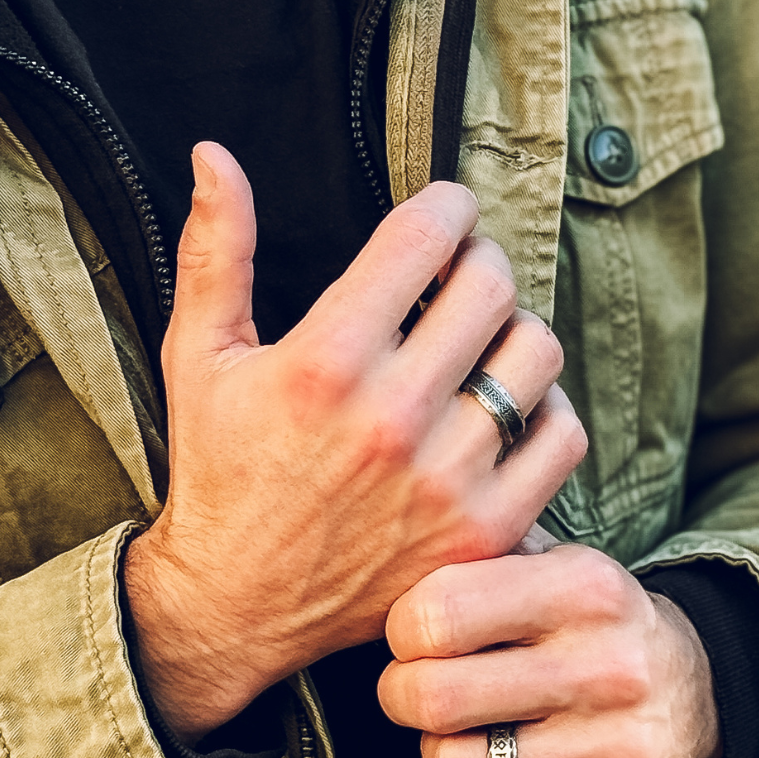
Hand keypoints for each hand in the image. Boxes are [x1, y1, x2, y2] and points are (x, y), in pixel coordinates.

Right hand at [125, 143, 585, 740]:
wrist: (236, 602)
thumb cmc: (218, 473)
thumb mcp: (197, 358)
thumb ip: (214, 253)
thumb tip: (212, 155)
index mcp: (324, 362)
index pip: (427, 236)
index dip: (447, 206)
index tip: (444, 215)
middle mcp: (392, 418)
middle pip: (492, 285)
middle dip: (477, 264)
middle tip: (457, 280)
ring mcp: (445, 481)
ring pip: (537, 354)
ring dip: (514, 332)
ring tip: (480, 345)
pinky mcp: (481, 533)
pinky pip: (561, 437)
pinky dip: (546, 410)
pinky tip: (505, 412)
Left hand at [378, 544, 721, 757]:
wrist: (689, 689)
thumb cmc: (579, 621)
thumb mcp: (543, 561)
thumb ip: (470, 556)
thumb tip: (385, 568)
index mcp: (581, 587)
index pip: (433, 615)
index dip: (401, 631)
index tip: (414, 637)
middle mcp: (607, 667)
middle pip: (433, 697)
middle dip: (401, 696)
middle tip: (415, 690)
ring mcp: (618, 749)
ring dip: (438, 755)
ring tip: (462, 732)